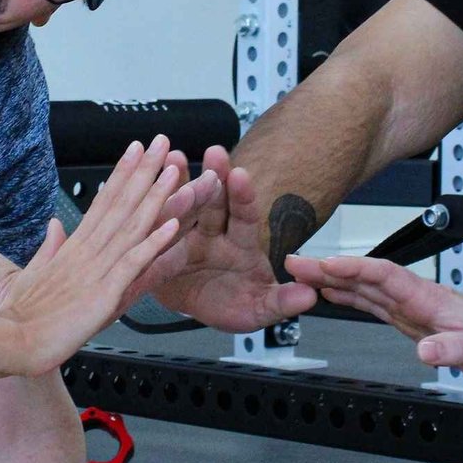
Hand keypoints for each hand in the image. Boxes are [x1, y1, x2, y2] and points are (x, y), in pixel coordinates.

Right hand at [4, 138, 183, 372]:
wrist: (10, 340)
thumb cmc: (20, 314)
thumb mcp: (36, 274)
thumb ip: (50, 247)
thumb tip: (55, 225)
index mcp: (74, 247)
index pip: (104, 201)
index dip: (122, 173)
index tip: (136, 150)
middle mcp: (87, 251)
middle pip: (121, 202)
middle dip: (143, 170)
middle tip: (161, 141)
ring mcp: (96, 269)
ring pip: (131, 225)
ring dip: (155, 197)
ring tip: (174, 171)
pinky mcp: (104, 292)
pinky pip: (134, 263)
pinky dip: (153, 244)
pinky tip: (171, 227)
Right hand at [141, 146, 317, 331]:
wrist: (204, 309)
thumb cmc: (235, 305)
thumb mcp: (258, 309)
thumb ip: (281, 301)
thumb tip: (309, 295)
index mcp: (241, 245)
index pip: (244, 216)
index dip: (243, 197)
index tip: (240, 176)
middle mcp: (216, 232)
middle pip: (216, 201)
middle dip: (215, 176)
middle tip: (215, 153)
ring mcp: (189, 233)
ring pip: (186, 203)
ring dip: (181, 179)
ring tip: (175, 157)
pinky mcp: (164, 241)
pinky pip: (159, 217)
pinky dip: (156, 193)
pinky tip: (153, 171)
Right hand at [283, 254, 462, 383]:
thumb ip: (453, 350)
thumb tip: (427, 351)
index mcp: (427, 298)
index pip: (385, 276)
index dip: (355, 269)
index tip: (327, 265)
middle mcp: (413, 296)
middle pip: (365, 276)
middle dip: (330, 267)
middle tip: (295, 261)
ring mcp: (407, 305)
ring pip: (363, 286)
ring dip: (332, 278)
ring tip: (300, 271)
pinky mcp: (405, 316)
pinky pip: (370, 300)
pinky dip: (347, 293)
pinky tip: (330, 291)